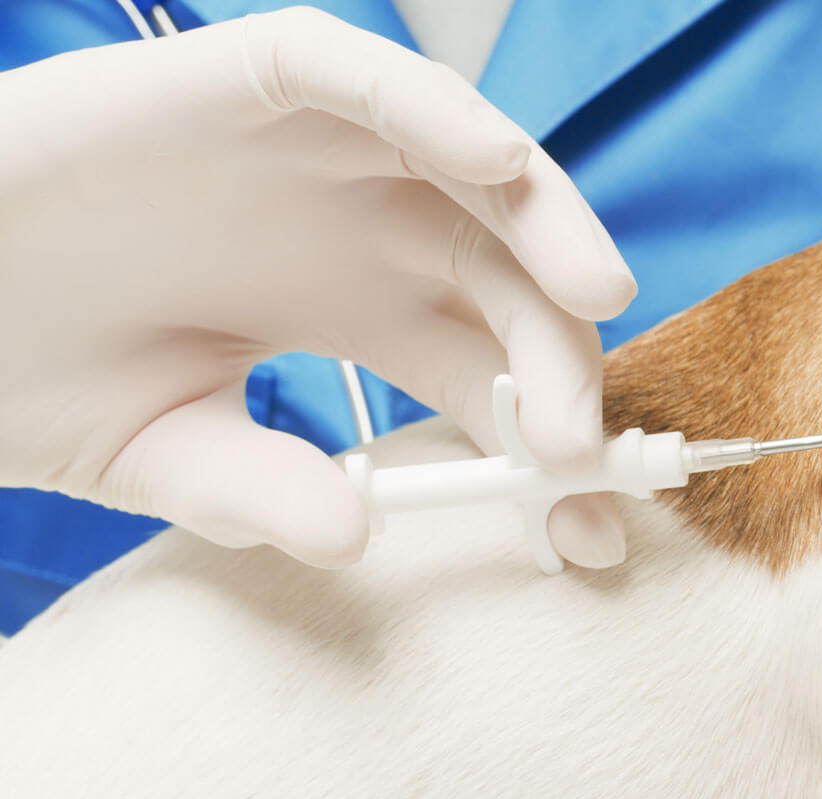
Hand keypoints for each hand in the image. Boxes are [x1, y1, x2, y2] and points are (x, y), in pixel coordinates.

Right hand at [0, 8, 636, 566]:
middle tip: (578, 444)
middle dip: (562, 357)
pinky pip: (358, 74)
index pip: (492, 379)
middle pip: (509, 279)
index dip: (551, 450)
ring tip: (596, 293)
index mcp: (363, 316)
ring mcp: (318, 154)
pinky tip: (494, 163)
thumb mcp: (161, 450)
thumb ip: (255, 491)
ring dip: (546, 220)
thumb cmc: (32, 359)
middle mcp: (364, 231)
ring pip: (470, 169)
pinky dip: (432, 104)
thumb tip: (355, 531)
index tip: (595, 532)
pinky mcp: (251, 83)